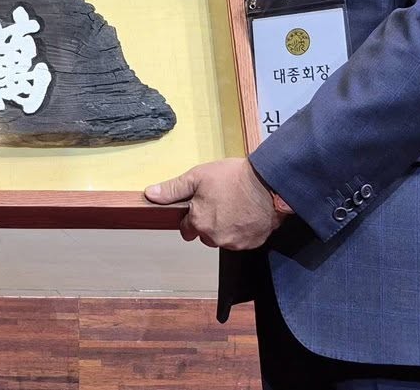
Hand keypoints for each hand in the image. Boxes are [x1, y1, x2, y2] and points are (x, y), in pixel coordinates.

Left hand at [144, 158, 282, 250]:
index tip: (201, 205)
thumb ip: (173, 189)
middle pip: (205, 235)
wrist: (269, 183)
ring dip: (226, 228)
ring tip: (235, 206)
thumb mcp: (198, 177)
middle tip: (220, 202)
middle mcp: (215, 237)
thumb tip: (150, 194)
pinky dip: (242, 231)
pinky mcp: (252, 243)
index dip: (192, 215)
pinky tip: (246, 214)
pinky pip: (241, 241)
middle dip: (209, 222)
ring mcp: (234, 243)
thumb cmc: (234, 178)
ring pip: (223, 239)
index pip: (186, 229)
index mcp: (198, 222)